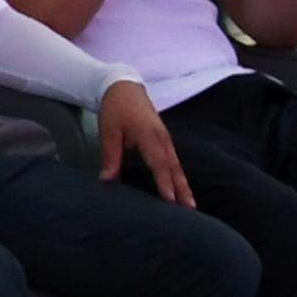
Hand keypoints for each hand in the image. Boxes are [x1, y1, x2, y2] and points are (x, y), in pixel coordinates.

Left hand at [96, 80, 194, 204]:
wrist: (124, 87)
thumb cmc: (115, 108)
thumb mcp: (108, 131)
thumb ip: (110, 156)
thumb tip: (106, 180)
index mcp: (149, 135)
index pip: (159, 164)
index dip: (164, 182)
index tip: (170, 199)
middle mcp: (162, 139)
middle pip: (174, 168)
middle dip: (182, 189)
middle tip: (189, 209)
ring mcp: (166, 139)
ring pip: (177, 166)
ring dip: (184, 185)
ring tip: (190, 204)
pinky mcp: (165, 139)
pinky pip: (174, 161)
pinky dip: (179, 175)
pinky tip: (181, 188)